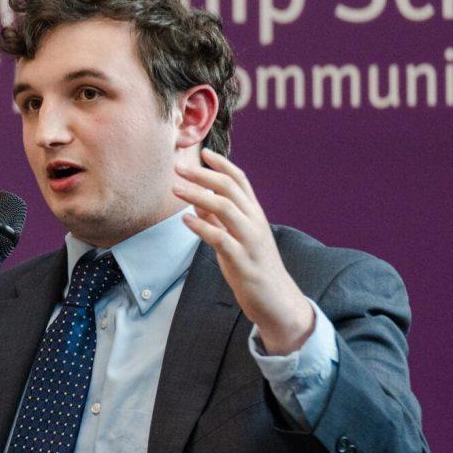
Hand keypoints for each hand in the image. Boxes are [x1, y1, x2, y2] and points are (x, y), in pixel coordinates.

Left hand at [174, 148, 314, 353]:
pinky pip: (220, 238)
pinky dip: (201, 226)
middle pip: (229, 188)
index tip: (203, 152)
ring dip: (197, 195)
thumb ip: (217, 219)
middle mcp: (255, 222)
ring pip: (224, 208)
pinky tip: (185, 220)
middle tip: (179, 167)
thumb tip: (196, 200)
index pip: (240, 180)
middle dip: (203, 174)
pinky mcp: (242, 260)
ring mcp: (250, 240)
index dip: (222, 164)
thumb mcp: (234, 238)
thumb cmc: (252, 267)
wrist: (276, 300)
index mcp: (254, 214)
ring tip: (175, 189)